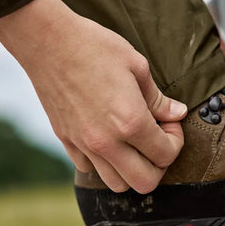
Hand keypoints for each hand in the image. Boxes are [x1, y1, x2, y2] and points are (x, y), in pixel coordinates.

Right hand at [0, 0, 185, 192]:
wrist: (47, 41)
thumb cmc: (95, 46)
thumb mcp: (136, 66)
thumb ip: (158, 98)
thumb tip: (177, 113)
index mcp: (130, 122)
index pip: (166, 155)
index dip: (175, 141)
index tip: (170, 122)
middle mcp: (107, 142)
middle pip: (145, 183)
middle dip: (159, 165)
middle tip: (157, 139)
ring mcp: (84, 145)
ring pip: (116, 184)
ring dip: (132, 169)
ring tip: (133, 142)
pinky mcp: (66, 141)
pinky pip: (89, 168)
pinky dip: (103, 161)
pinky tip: (108, 136)